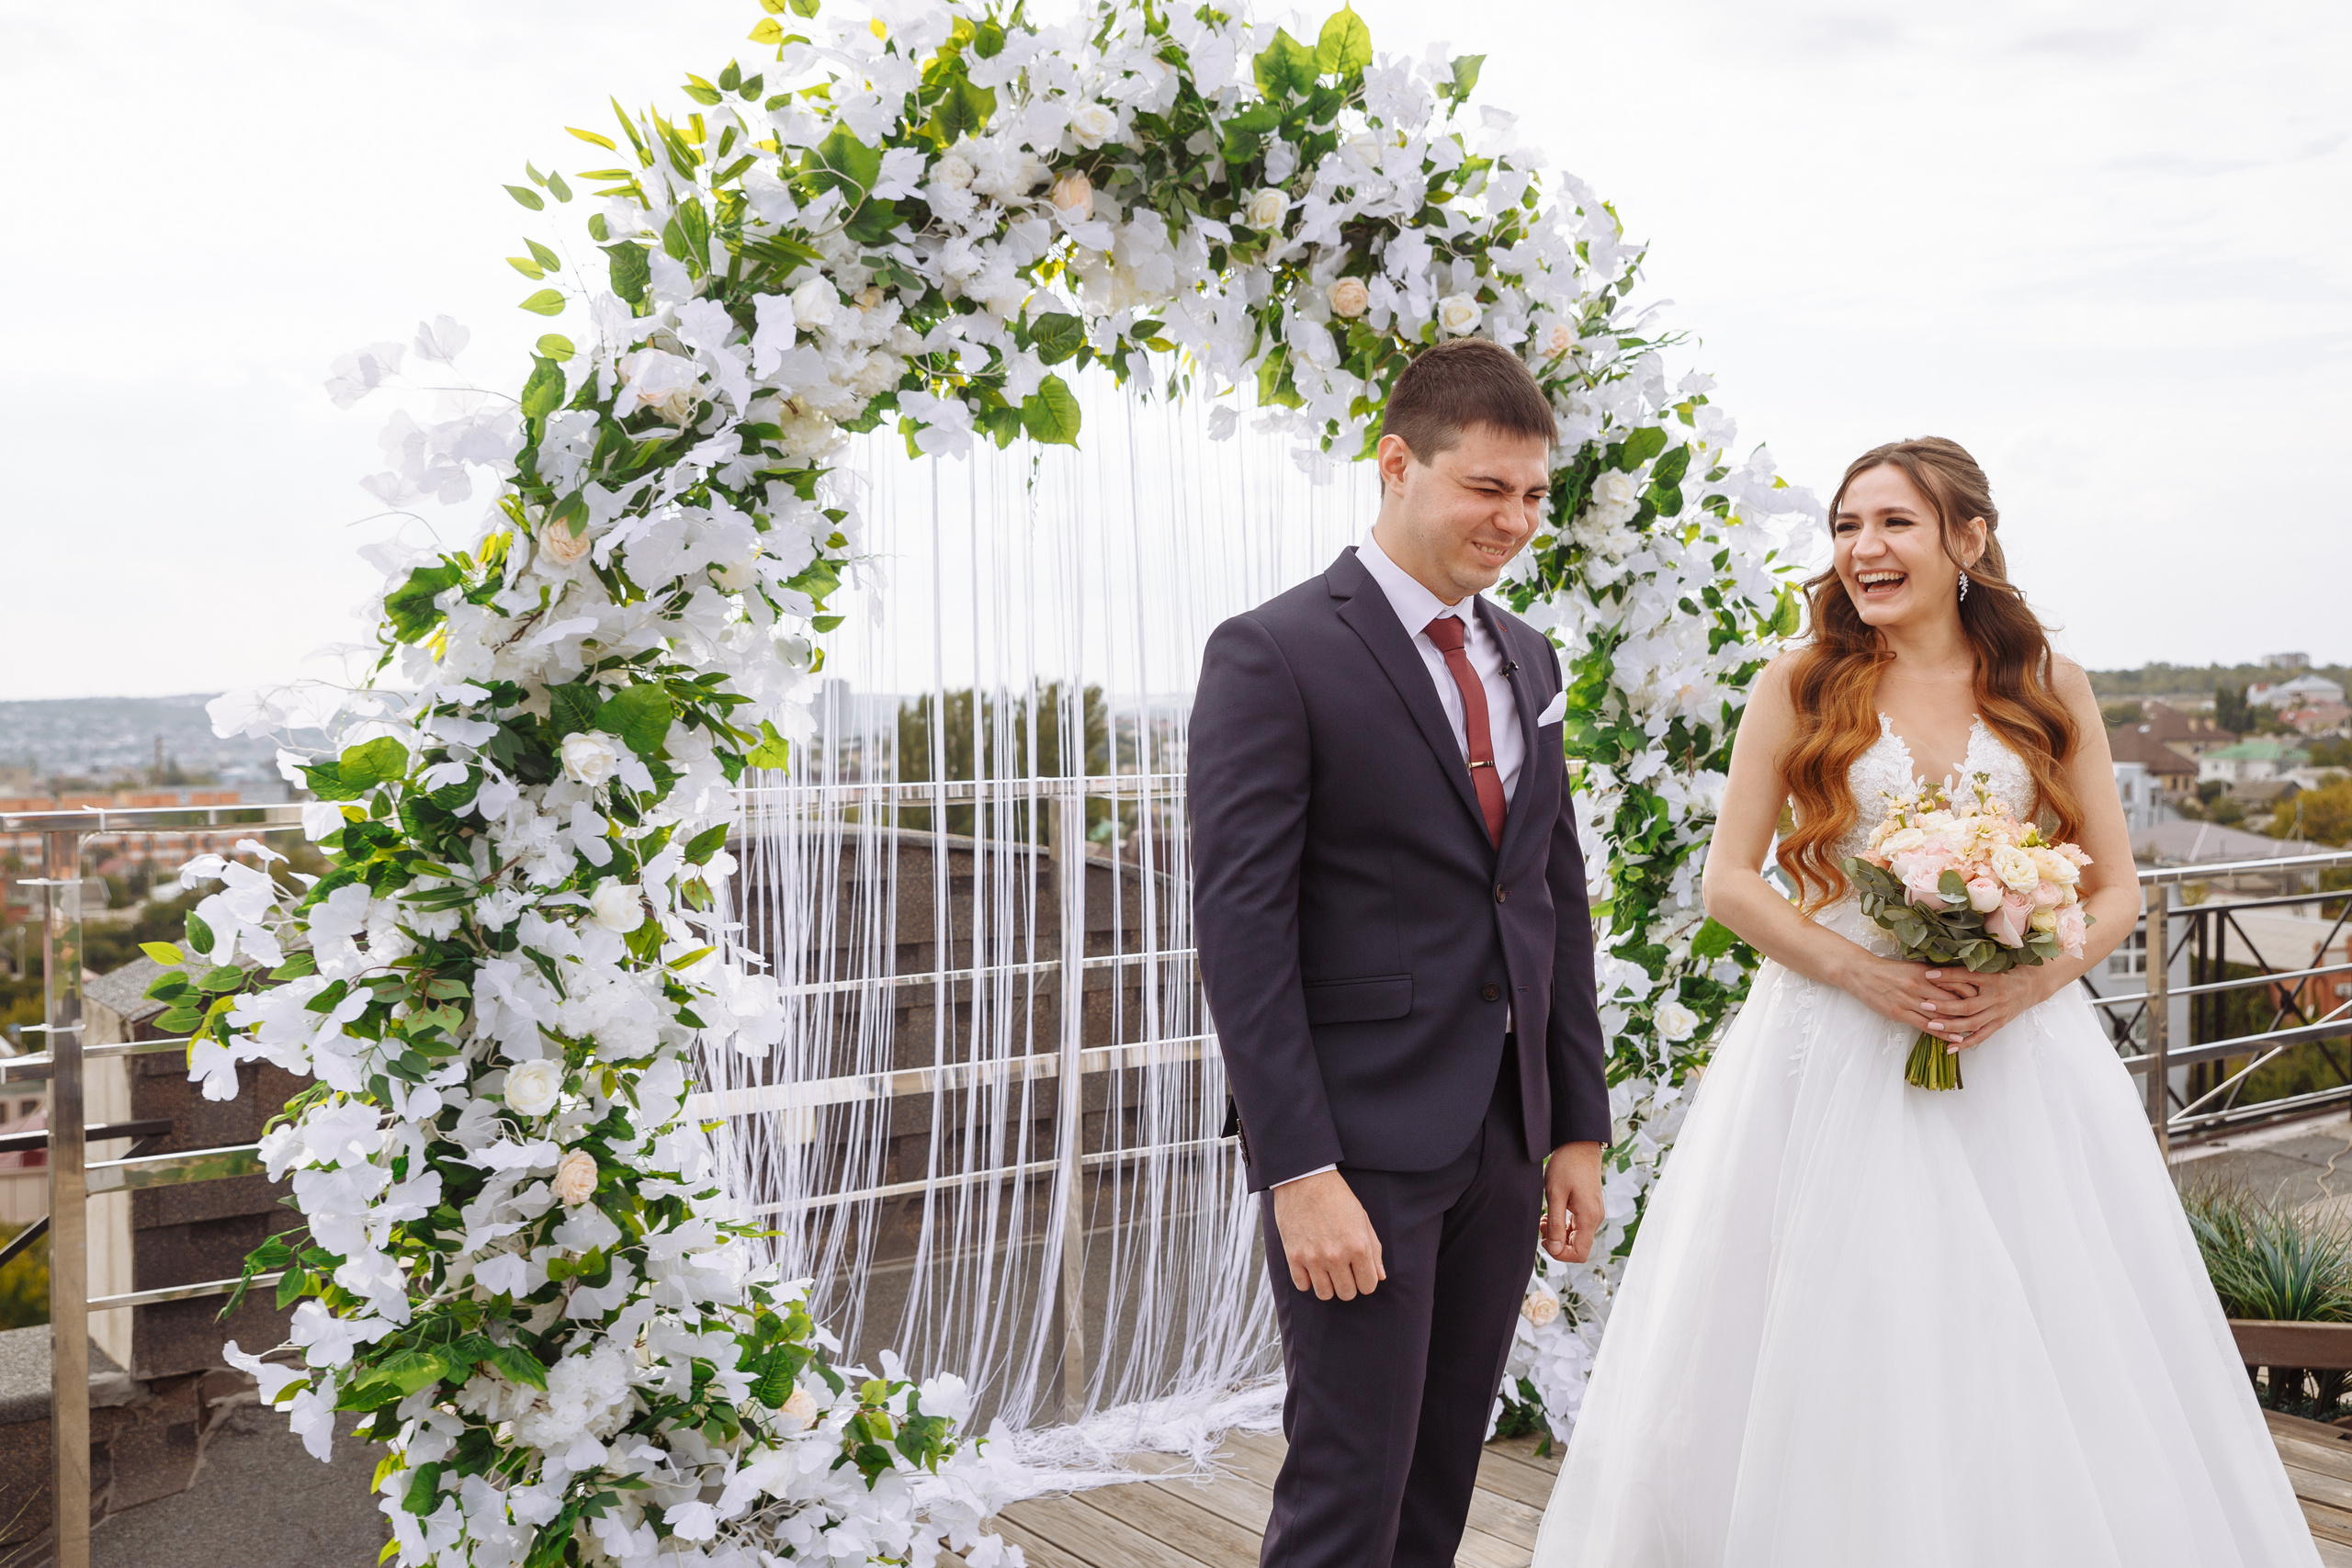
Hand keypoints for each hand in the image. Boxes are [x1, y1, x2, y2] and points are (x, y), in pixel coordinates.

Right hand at [1272, 1170, 1385, 1300]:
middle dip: (1349, 1285)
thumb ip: (1374, 1250)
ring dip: (1329, 1285)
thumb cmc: (1337, 1197)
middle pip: (1347, 1293)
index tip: (1360, 1273)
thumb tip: (1380, 1276)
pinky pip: (1303, 1285)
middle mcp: (1336, 1256)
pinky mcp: (1293, 1256)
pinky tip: (1311, 1267)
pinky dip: (1308, 1280)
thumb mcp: (1362, 1219)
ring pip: (1325, 1294)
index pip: (1368, 1286)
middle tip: (1344, 1271)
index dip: (1366, 1281)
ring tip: (1327, 1270)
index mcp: (1358, 1246)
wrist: (1304, 1180)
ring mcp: (1313, 1258)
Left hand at [1542, 1141, 1603, 1263]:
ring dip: (1558, 1234)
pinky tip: (1551, 1214)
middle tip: (1542, 1226)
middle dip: (1557, 1243)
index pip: (1580, 1254)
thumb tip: (1554, 1249)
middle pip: (1578, 1248)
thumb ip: (1555, 1224)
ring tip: (1544, 1219)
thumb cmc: (1566, 1166)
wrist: (1579, 1145)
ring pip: (1576, 1238)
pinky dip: (1563, 1225)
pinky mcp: (1589, 1208)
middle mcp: (1595, 1218)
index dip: (1560, 1254)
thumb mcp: (1555, 1195)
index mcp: (1589, 1218)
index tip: (1545, 1240)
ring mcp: (1593, 1213)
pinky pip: (1577, 1227)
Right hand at [1842, 956, 1979, 1045]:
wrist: (1861, 972)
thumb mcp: (1913, 967)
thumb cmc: (1887, 969)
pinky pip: (1925, 1025)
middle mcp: (1921, 986)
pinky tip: (1953, 1037)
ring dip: (1959, 1025)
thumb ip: (1933, 975)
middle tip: (1986, 1017)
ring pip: (1941, 1015)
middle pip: (1953, 1001)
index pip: (1957, 984)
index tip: (1985, 999)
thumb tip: (1954, 982)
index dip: (1973, 993)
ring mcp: (1910, 1001)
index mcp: (1925, 973)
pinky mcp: (1900, 1013)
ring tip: (1975, 1032)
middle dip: (1971, 1010)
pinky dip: (1941, 1032)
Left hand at [1921, 965, 2052, 1050]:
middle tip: (1924, 1005)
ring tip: (1931, 1026)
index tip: (1928, 975)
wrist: (2032, 986)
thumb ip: (1968, 969)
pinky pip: (1981, 1036)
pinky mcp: (1999, 1024)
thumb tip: (1939, 967)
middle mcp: (1996, 998)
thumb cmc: (2006, 974)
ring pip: (1972, 1023)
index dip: (1948, 976)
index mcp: (1993, 979)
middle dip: (1944, 1006)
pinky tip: (1950, 1047)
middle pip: (1968, 1005)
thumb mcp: (1990, 967)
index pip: (1967, 976)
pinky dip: (1965, 1043)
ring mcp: (1998, 1013)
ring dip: (1951, 1026)